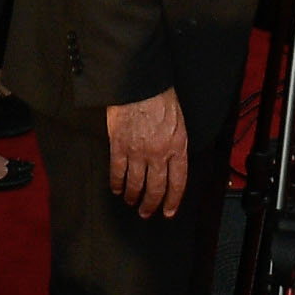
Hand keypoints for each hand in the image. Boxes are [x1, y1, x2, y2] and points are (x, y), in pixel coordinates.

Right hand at [106, 89, 190, 217]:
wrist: (139, 82)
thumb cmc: (160, 96)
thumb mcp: (178, 120)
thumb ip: (176, 143)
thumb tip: (172, 162)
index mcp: (177, 145)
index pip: (178, 182)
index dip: (172, 200)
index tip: (168, 211)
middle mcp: (159, 153)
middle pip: (155, 188)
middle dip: (151, 204)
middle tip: (146, 212)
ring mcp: (138, 151)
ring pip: (135, 184)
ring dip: (133, 196)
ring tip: (131, 201)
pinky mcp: (119, 146)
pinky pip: (117, 172)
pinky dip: (116, 183)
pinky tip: (116, 188)